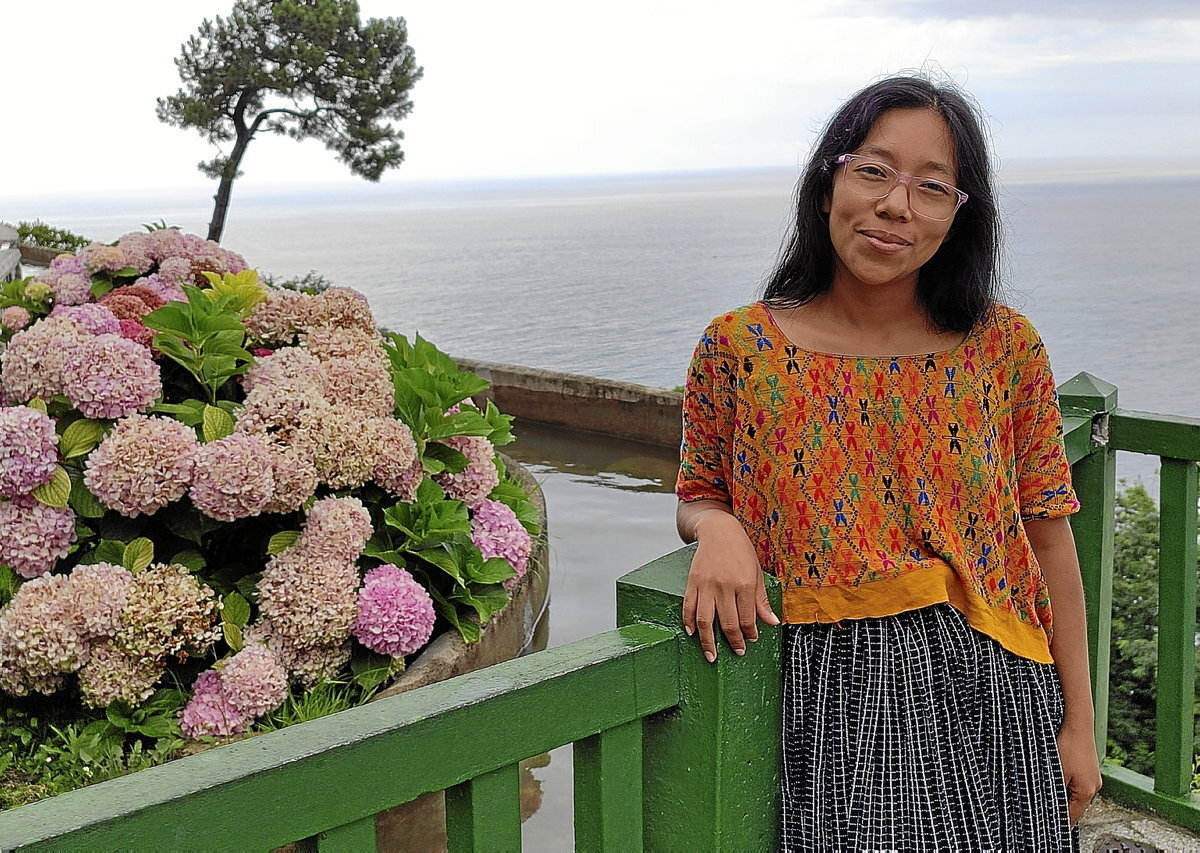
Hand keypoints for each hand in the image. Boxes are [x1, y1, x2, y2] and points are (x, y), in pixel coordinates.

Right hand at [680, 512, 779, 662]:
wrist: (719, 530)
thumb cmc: (741, 550)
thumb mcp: (757, 573)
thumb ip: (761, 600)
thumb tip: (771, 622)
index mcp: (745, 584)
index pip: (747, 618)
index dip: (749, 633)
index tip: (750, 640)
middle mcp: (725, 586)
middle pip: (727, 623)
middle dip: (733, 641)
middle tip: (736, 651)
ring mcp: (706, 584)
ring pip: (705, 620)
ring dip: (708, 641)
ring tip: (711, 655)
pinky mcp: (693, 581)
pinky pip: (688, 606)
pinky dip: (688, 622)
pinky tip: (692, 633)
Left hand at [1057, 721, 1101, 825]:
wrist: (1078, 724)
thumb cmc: (1069, 746)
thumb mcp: (1057, 772)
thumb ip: (1055, 791)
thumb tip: (1050, 805)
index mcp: (1087, 791)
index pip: (1073, 815)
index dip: (1060, 820)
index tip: (1049, 826)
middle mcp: (1093, 786)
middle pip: (1076, 805)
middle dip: (1061, 807)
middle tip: (1045, 810)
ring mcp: (1093, 777)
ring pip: (1076, 794)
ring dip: (1063, 794)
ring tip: (1049, 793)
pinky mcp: (1090, 769)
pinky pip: (1078, 783)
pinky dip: (1067, 784)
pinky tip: (1058, 779)